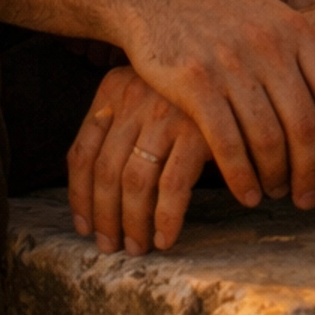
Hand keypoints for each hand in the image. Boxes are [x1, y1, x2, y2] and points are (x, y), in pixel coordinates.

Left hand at [68, 68, 211, 253]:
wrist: (234, 66)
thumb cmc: (184, 89)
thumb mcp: (144, 92)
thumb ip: (120, 125)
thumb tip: (94, 193)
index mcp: (113, 88)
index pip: (81, 151)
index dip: (79, 196)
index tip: (84, 226)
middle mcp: (134, 97)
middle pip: (105, 170)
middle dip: (104, 216)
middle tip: (109, 246)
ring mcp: (165, 114)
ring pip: (134, 182)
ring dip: (132, 223)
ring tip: (137, 247)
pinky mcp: (198, 131)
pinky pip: (172, 186)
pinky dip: (166, 218)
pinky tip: (166, 238)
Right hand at [95, 0, 314, 242]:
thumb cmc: (226, 16)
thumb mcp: (280, 24)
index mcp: (295, 31)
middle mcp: (268, 46)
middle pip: (305, 123)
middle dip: (312, 170)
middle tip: (310, 199)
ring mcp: (230, 63)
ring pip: (267, 138)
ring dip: (276, 177)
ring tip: (277, 194)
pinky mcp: (194, 82)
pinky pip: (226, 142)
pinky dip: (241, 176)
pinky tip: (247, 194)